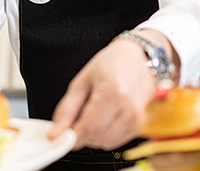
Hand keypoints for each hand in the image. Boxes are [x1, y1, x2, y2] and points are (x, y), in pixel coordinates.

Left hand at [48, 31, 174, 150]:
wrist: (139, 56)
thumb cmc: (111, 63)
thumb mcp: (82, 82)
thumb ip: (67, 110)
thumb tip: (55, 134)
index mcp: (113, 94)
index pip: (87, 129)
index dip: (70, 136)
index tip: (59, 135)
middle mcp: (130, 109)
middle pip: (96, 138)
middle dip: (81, 133)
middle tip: (78, 116)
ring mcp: (140, 119)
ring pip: (106, 142)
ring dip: (94, 134)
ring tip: (95, 111)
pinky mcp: (143, 125)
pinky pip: (117, 141)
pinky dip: (107, 133)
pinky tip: (107, 115)